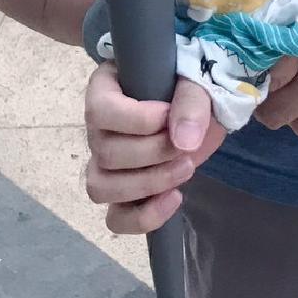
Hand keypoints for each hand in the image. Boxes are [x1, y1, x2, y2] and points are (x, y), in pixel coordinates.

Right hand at [84, 70, 221, 233]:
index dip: (136, 120)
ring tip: (186, 167)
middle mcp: (97, 130)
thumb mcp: (196, 79)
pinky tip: (174, 198)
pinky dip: (143, 217)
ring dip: (148, 183)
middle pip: (105, 153)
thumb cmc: (189, 84)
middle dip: (153, 153)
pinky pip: (116, 218)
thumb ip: (191, 101)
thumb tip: (184, 140)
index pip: (101, 111)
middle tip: (186, 144)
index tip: (168, 115)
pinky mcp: (123, 193)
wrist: (200, 109)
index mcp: (105, 89)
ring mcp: (105, 164)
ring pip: (101, 188)